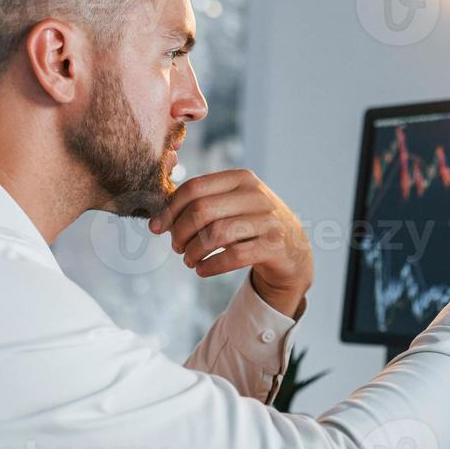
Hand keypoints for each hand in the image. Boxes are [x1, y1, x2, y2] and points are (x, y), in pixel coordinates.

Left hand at [149, 170, 313, 316]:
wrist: (293, 250)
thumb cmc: (251, 227)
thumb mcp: (231, 206)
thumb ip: (201, 204)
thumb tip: (158, 220)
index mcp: (241, 179)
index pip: (194, 188)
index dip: (170, 209)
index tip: (157, 227)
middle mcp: (257, 195)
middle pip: (202, 211)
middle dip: (180, 232)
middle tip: (176, 247)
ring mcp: (269, 220)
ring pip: (216, 234)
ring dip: (193, 251)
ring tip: (189, 260)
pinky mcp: (274, 246)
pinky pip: (234, 257)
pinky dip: (211, 266)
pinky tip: (202, 270)